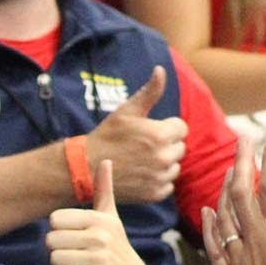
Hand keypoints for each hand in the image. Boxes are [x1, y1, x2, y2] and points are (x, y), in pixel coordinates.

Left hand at [47, 160, 156, 264]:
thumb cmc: (116, 248)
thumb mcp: (111, 218)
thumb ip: (104, 190)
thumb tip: (106, 160)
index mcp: (100, 219)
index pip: (54, 219)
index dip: (60, 231)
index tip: (77, 236)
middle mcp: (101, 236)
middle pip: (50, 240)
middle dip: (59, 250)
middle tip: (80, 254)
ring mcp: (100, 259)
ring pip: (55, 259)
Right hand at [84, 66, 186, 203]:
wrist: (84, 168)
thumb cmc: (105, 136)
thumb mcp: (126, 111)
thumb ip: (149, 92)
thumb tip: (161, 70)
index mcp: (161, 134)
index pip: (181, 128)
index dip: (165, 128)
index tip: (146, 132)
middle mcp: (164, 157)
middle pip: (179, 148)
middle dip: (165, 146)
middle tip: (141, 147)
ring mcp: (159, 177)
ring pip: (174, 167)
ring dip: (162, 164)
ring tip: (139, 162)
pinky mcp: (154, 194)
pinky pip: (167, 186)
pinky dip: (157, 182)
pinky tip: (139, 176)